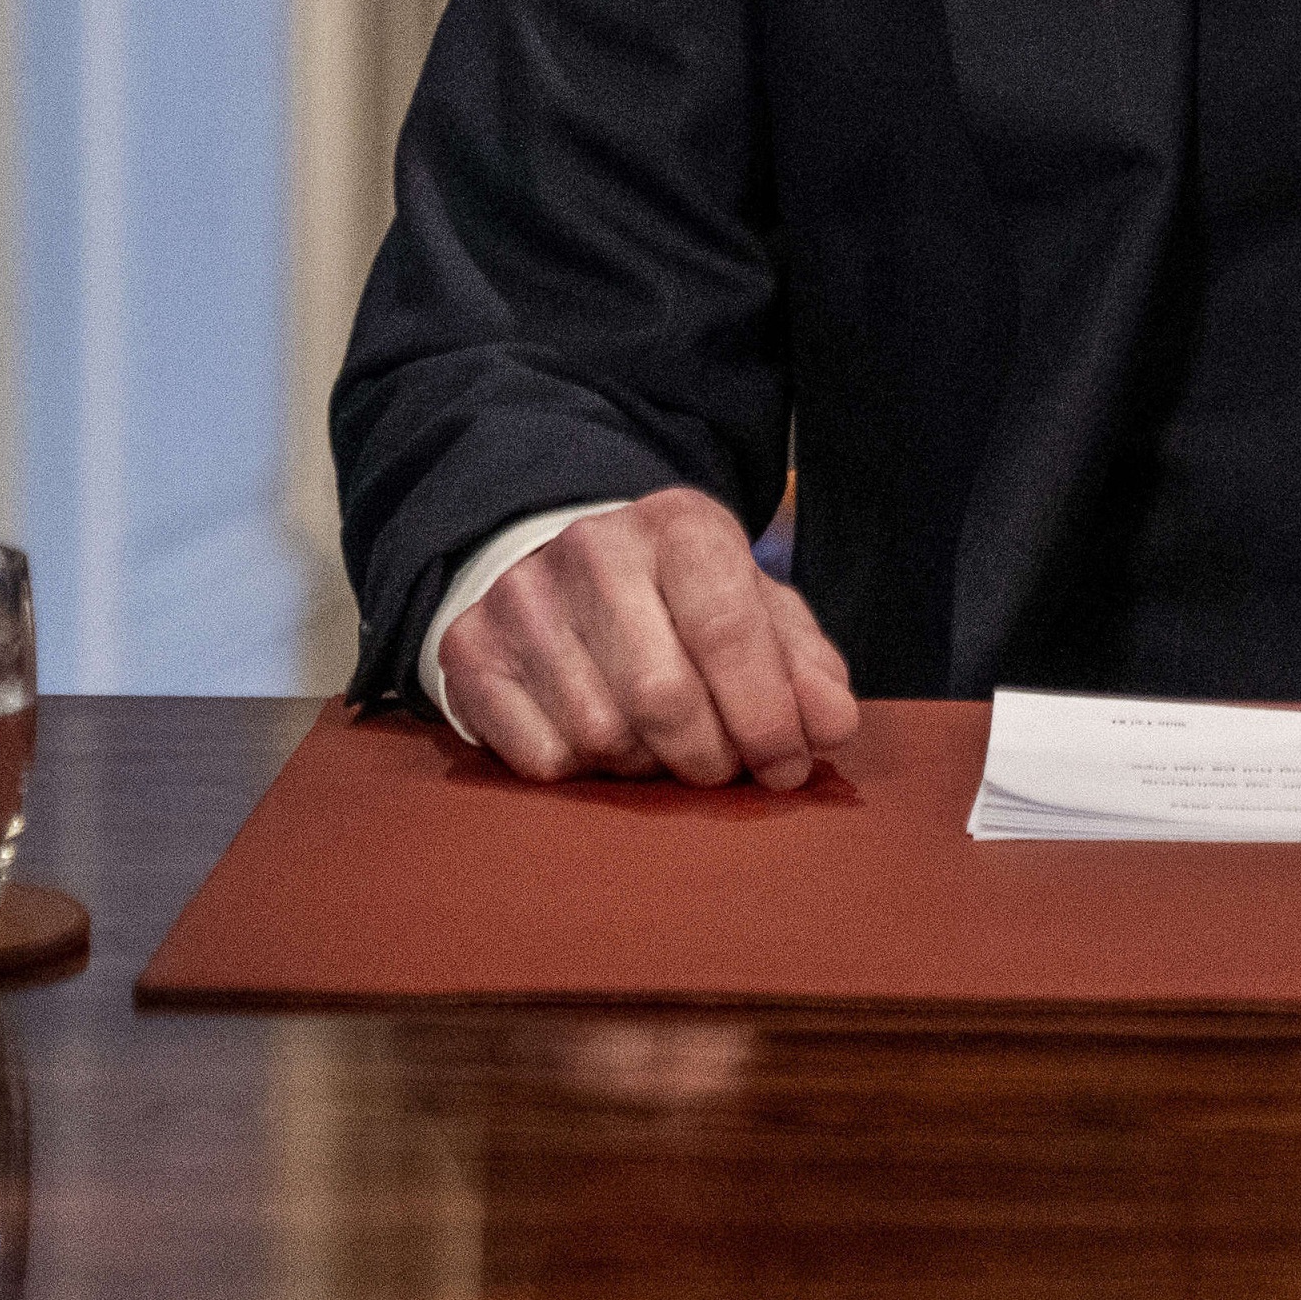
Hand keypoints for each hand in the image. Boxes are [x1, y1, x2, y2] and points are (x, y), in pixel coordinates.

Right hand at [432, 489, 861, 791]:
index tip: (788, 766)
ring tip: (660, 747)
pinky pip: (540, 758)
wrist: (555, 569)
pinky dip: (583, 773)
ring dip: (646, 767)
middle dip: (709, 757)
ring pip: (602, 735)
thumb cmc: (678, 605)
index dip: (767, 715)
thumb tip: (831, 723)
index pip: (728, 628)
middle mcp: (592, 547)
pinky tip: (598, 742)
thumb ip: (804, 666)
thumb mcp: (754, 611)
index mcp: (678, 526)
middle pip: (662, 697)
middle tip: (724, 771)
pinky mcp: (469, 649)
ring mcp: (522, 597)